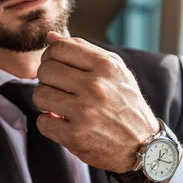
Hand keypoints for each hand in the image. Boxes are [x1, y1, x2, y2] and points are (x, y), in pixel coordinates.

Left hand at [34, 32, 159, 173]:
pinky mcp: (75, 136)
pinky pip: (43, 123)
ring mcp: (84, 113)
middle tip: (57, 89)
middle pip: (45, 71)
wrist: (143, 145)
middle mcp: (95, 87)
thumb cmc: (126, 105)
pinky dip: (49, 124)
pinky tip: (62, 124)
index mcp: (105, 66)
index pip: (58, 48)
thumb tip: (50, 37)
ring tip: (60, 106)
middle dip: (46, 80)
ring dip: (46, 102)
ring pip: (40, 95)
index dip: (49, 57)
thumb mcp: (115, 72)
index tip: (54, 67)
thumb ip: (84, 51)